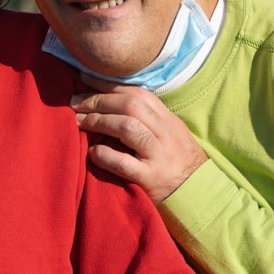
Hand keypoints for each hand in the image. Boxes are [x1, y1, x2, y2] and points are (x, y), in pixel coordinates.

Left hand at [72, 76, 209, 201]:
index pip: (138, 93)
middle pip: (131, 106)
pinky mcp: (151, 178)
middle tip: (74, 103)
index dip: (109, 84)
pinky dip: (106, 155)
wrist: (199, 194)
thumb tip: (109, 101)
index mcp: (168, 120)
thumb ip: (147, 118)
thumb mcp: (169, 134)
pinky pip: (125, 163)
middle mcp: (166, 133)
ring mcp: (159, 155)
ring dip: (99, 121)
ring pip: (128, 128)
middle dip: (98, 101)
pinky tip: (93, 152)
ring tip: (79, 122)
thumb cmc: (177, 163)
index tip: (84, 79)